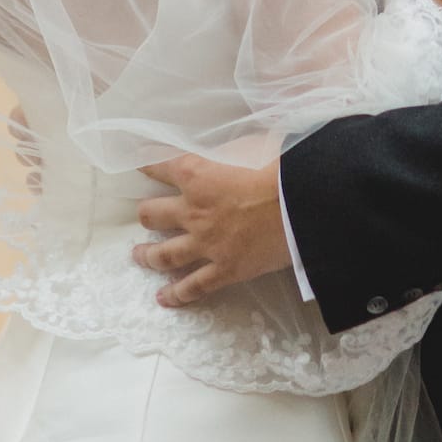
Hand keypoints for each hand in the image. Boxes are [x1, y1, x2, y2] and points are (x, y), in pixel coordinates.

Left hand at [134, 154, 288, 305]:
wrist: (302, 205)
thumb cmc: (279, 167)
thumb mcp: (250, 143)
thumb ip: (230, 146)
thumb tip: (227, 144)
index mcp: (197, 174)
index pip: (162, 166)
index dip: (148, 164)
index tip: (138, 163)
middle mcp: (193, 210)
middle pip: (153, 215)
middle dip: (146, 215)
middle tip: (144, 216)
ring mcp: (206, 244)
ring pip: (164, 255)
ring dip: (148, 255)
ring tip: (138, 255)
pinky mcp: (224, 270)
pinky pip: (193, 286)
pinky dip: (176, 294)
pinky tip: (164, 298)